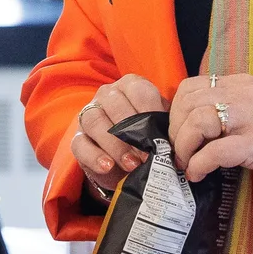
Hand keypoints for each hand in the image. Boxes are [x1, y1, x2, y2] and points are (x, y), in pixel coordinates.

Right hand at [68, 75, 167, 198]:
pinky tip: (108, 166)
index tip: (160, 137)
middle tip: (147, 156)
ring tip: (131, 164)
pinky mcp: (77, 139)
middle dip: (132, 132)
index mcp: (130, 86)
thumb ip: (165, 128)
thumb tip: (175, 140)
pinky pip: (80, 144)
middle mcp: (107, 95)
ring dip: (115, 145)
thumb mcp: (159, 128)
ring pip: (94, 121)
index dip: (150, 113)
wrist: (127, 162)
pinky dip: (94, 156)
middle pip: (114, 104)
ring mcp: (88, 115)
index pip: (138, 91)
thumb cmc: (147, 138)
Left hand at [167, 72, 252, 192]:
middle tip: (179, 153)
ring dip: (184, 147)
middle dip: (176, 131)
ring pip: (198, 122)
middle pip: (189, 103)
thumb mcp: (252, 112)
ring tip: (187, 164)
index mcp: (240, 85)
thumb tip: (185, 129)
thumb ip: (225, 112)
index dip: (175, 112)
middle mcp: (244, 94)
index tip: (178, 134)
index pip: (190, 87)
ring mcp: (252, 118)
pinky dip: (199, 164)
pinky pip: (215, 151)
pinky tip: (199, 174)